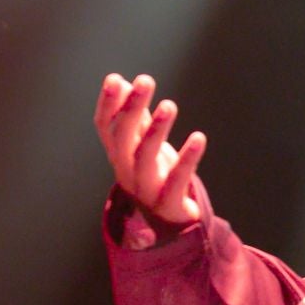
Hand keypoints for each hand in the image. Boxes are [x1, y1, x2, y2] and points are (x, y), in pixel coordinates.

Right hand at [93, 73, 205, 226]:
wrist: (171, 224)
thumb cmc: (156, 176)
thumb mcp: (144, 146)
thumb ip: (135, 117)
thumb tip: (121, 81)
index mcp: (119, 156)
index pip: (105, 128)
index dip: (107, 105)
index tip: (114, 79)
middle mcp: (127, 171)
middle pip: (123, 139)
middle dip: (132, 108)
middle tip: (145, 81)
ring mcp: (146, 189)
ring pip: (144, 158)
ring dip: (156, 130)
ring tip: (169, 105)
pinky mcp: (170, 203)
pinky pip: (177, 180)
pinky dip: (188, 158)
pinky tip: (199, 137)